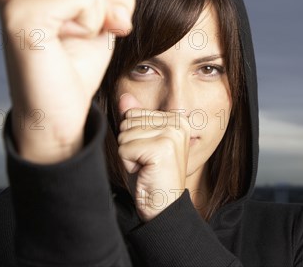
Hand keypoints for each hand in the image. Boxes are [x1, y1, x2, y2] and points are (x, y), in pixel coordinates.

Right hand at [0, 0, 134, 163]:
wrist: (56, 113)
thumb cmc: (74, 65)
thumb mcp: (101, 19)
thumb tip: (117, 6)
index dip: (99, 4)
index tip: (73, 30)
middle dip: (99, 12)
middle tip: (69, 40)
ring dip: (94, 22)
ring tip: (63, 43)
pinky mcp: (22, 15)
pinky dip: (89, 27)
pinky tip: (61, 45)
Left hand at [117, 93, 191, 221]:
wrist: (163, 207)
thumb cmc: (150, 177)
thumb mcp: (140, 143)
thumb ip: (135, 118)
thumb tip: (124, 96)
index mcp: (177, 119)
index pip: (133, 113)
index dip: (133, 137)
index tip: (148, 154)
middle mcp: (178, 122)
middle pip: (128, 121)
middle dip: (129, 145)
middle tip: (146, 163)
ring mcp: (171, 134)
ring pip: (124, 134)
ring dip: (128, 156)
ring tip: (146, 167)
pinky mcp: (161, 148)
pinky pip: (124, 148)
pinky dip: (128, 164)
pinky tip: (144, 172)